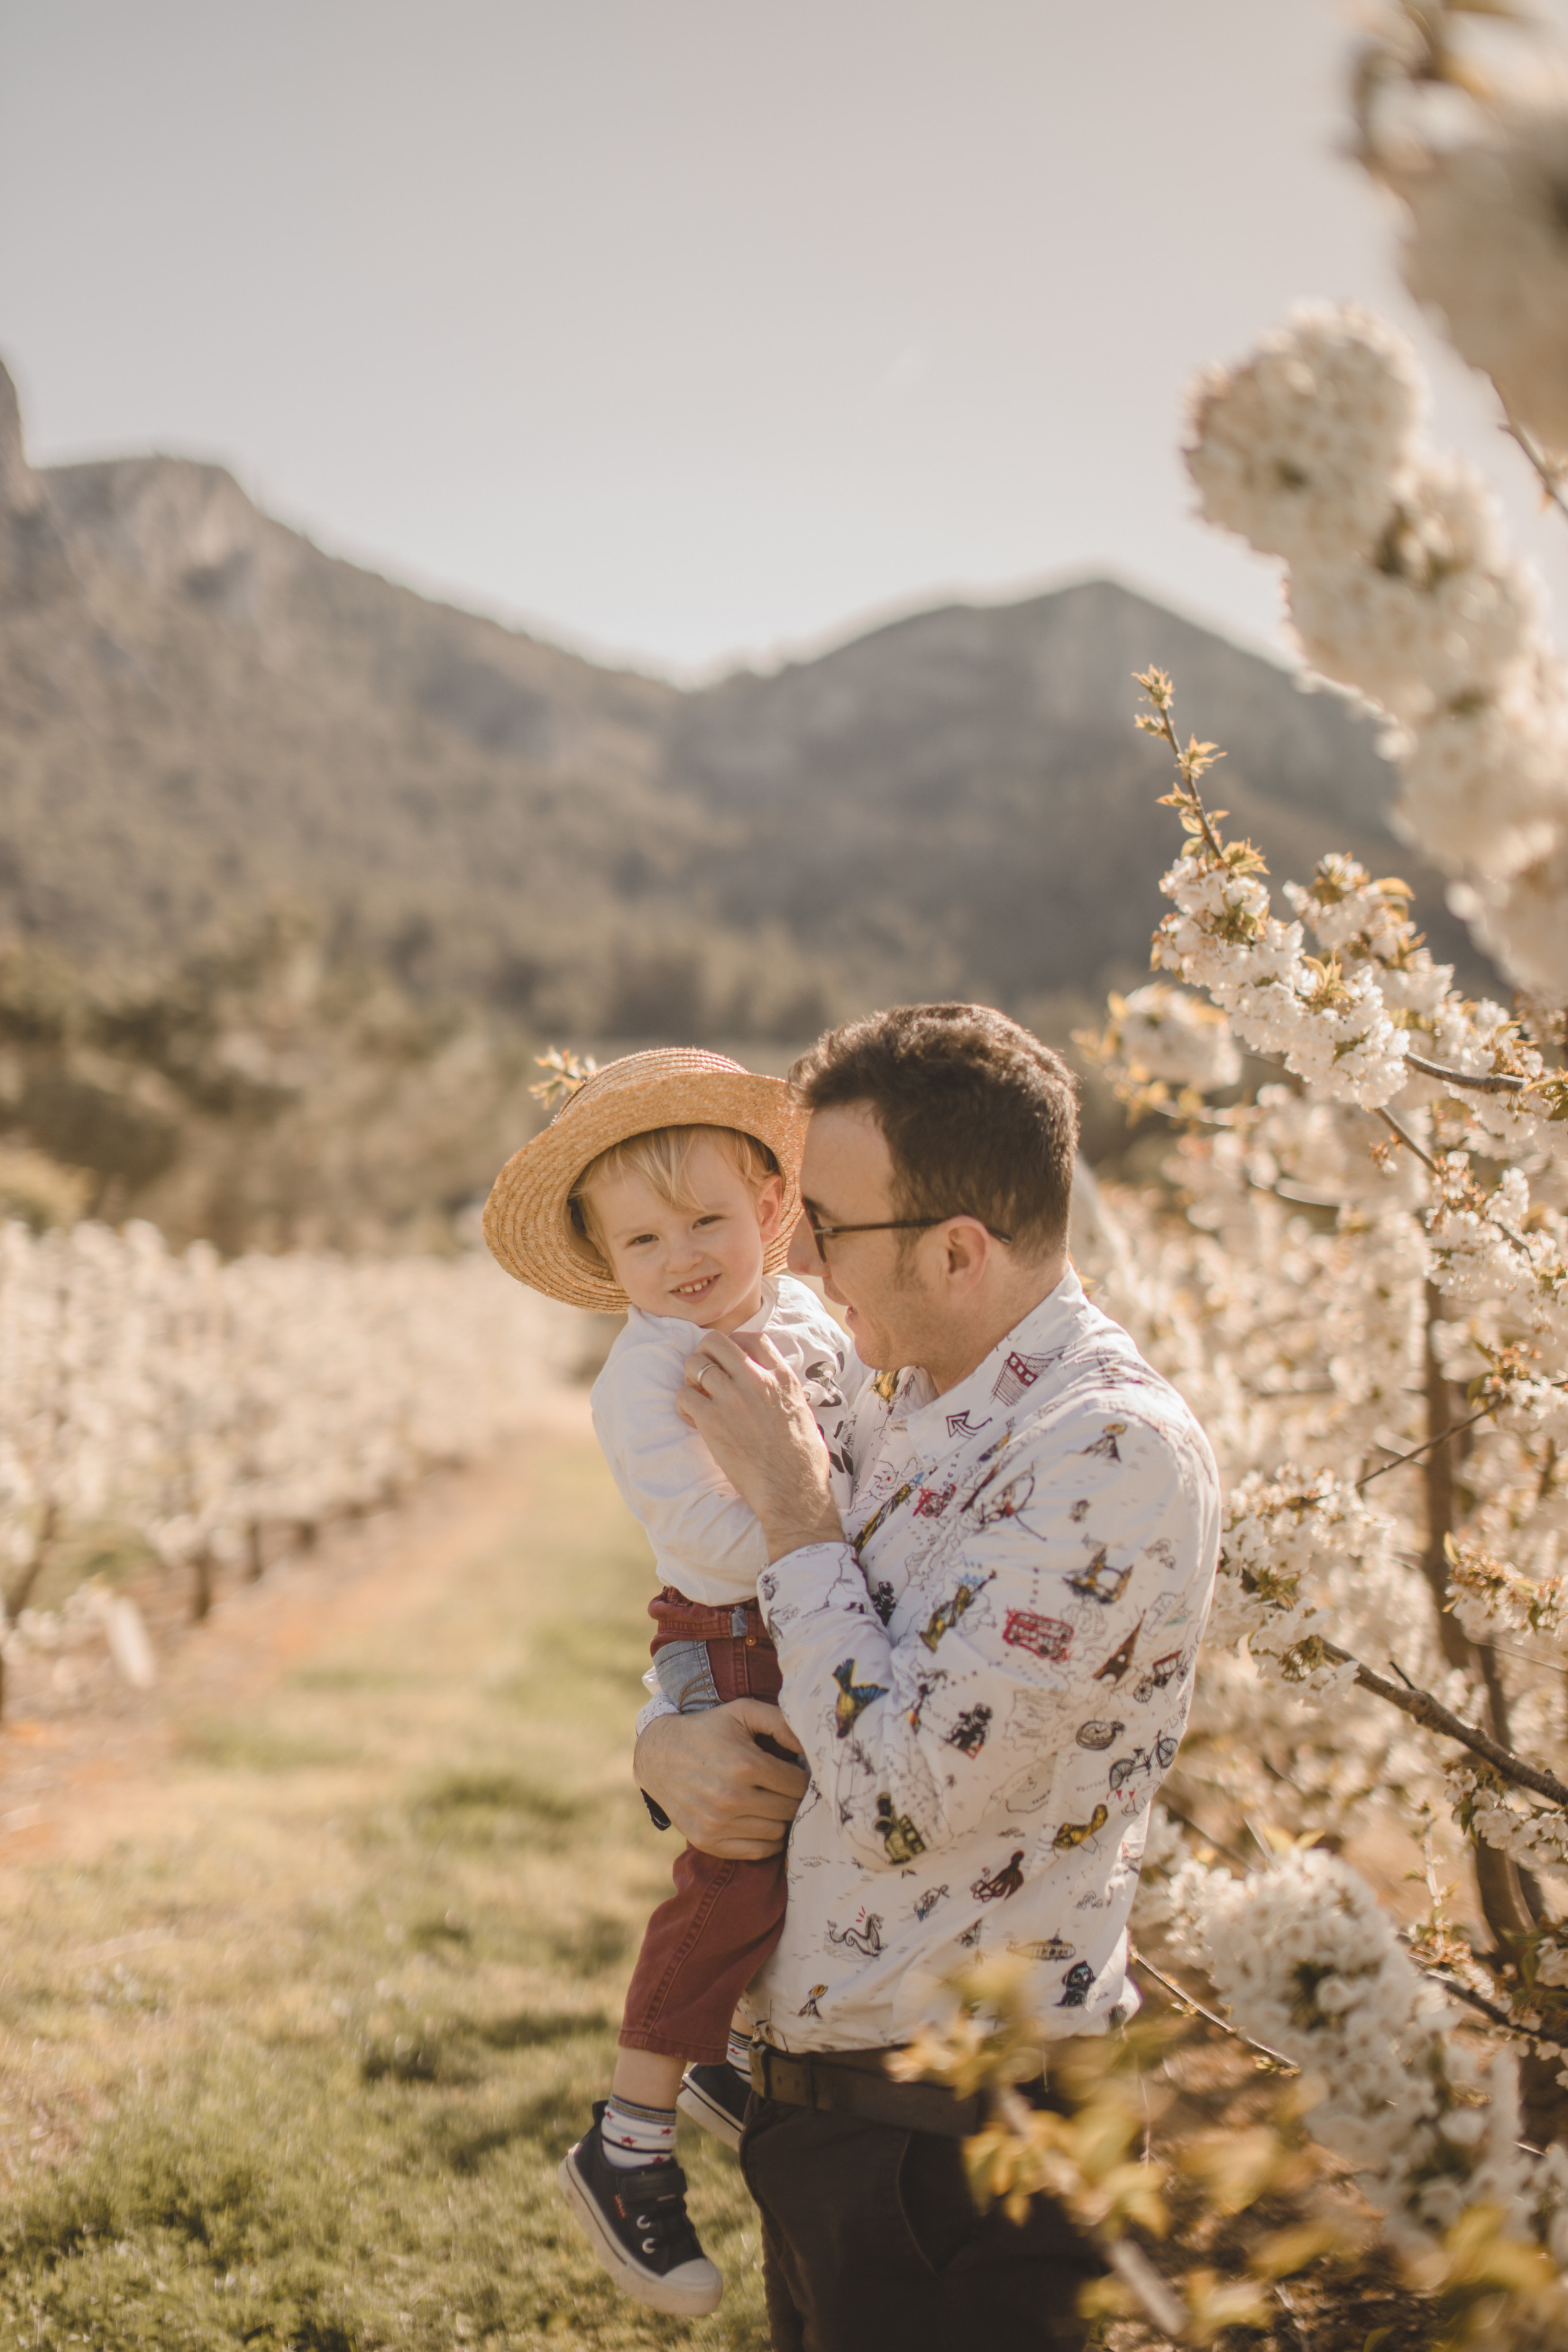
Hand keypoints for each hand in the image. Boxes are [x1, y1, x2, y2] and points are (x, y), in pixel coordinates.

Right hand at [634, 1699, 808, 1858]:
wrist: (659, 1756)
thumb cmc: (707, 1730)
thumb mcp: (742, 1711)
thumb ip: (780, 1721)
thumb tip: (808, 1746)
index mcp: (746, 1765)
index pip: (798, 1785)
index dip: (804, 1778)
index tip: (798, 1773)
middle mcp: (732, 1798)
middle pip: (790, 1810)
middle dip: (795, 1798)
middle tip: (788, 1789)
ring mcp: (718, 1823)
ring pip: (777, 1833)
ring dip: (781, 1819)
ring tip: (774, 1803)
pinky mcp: (708, 1841)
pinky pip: (757, 1852)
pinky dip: (765, 1840)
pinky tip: (760, 1821)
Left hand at [678, 1331, 843, 1561]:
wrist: (792, 1492)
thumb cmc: (803, 1461)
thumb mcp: (803, 1413)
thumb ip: (784, 1393)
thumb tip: (774, 1390)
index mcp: (782, 1378)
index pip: (753, 1338)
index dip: (735, 1344)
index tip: (729, 1361)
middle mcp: (757, 1380)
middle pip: (716, 1341)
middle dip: (705, 1354)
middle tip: (706, 1376)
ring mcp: (732, 1397)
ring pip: (694, 1364)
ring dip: (691, 1379)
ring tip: (698, 1398)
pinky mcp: (712, 1420)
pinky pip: (684, 1395)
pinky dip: (684, 1405)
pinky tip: (695, 1420)